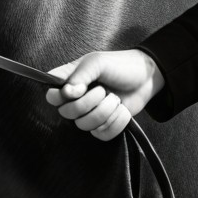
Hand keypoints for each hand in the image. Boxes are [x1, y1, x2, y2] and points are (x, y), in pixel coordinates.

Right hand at [46, 49, 163, 138]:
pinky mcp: (103, 126)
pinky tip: (121, 110)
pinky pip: (102, 134)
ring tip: (115, 98)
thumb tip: (67, 92)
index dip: (61, 97)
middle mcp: (76, 100)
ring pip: (84, 126)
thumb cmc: (120, 66)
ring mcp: (89, 114)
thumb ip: (80, 75)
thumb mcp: (98, 63)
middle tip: (104, 90)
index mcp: (70, 81)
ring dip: (105, 112)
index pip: (51, 96)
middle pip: (67, 113)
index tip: (79, 90)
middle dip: (89, 103)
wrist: (146, 78)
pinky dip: (116, 122)